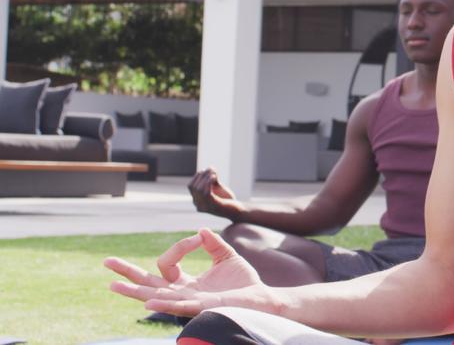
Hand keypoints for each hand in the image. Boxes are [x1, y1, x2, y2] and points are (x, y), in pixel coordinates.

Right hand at [104, 228, 274, 316]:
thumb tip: (201, 230)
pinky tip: (148, 302)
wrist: (261, 297)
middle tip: (106, 263)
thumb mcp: (227, 257)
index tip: (197, 238)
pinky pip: (178, 306)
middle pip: (148, 283)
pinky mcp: (201, 307)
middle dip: (128, 273)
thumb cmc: (244, 282)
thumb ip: (213, 244)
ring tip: (113, 285)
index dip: (179, 247)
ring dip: (135, 291)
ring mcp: (189, 302)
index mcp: (186, 283)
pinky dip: (163, 304)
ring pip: (156, 296)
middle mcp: (182, 293)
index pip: (167, 263)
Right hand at [188, 168, 239, 218]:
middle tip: (211, 170)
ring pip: (198, 189)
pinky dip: (208, 183)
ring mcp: (205, 207)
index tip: (204, 170)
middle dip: (202, 176)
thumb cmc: (226, 200)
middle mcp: (198, 205)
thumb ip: (212, 179)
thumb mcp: (218, 188)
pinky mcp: (212, 206)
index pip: (190, 186)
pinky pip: (206, 193)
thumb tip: (210, 168)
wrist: (237, 210)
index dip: (196, 177)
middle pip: (194, 187)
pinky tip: (214, 177)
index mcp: (197, 201)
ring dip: (205, 178)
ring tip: (213, 173)